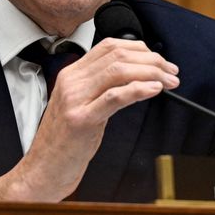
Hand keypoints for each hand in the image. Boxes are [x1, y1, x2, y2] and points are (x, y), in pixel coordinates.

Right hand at [0, 37, 178, 201]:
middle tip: (171, 71)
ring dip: (151, 73)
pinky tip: (154, 90)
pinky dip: (138, 89)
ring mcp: (75, 99)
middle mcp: (71, 82)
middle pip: (117, 55)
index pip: (108, 46)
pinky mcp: (82, 120)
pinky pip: (114, 96)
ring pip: (118, 71)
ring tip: (168, 81)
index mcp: (71, 74)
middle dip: (151, 60)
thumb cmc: (65, 140)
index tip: (158, 60)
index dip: (139, 49)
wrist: (43, 168)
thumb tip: (135, 75)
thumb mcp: (82, 105)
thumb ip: (100, 87)